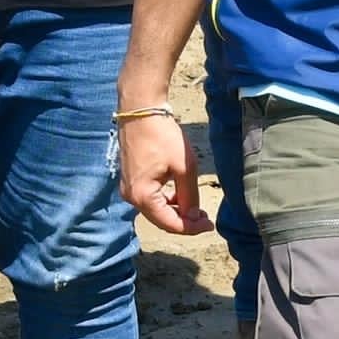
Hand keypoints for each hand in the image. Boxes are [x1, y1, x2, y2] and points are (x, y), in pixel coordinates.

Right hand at [118, 107, 207, 234]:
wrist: (140, 109)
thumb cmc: (162, 136)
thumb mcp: (184, 167)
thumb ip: (190, 196)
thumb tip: (193, 217)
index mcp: (142, 196)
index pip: (170, 223)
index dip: (192, 228)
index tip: (209, 225)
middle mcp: (131, 196)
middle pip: (161, 219)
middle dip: (184, 220)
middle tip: (205, 218)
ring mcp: (128, 187)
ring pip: (156, 209)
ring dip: (176, 210)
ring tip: (196, 206)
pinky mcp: (130, 178)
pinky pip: (150, 197)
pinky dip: (166, 199)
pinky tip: (180, 193)